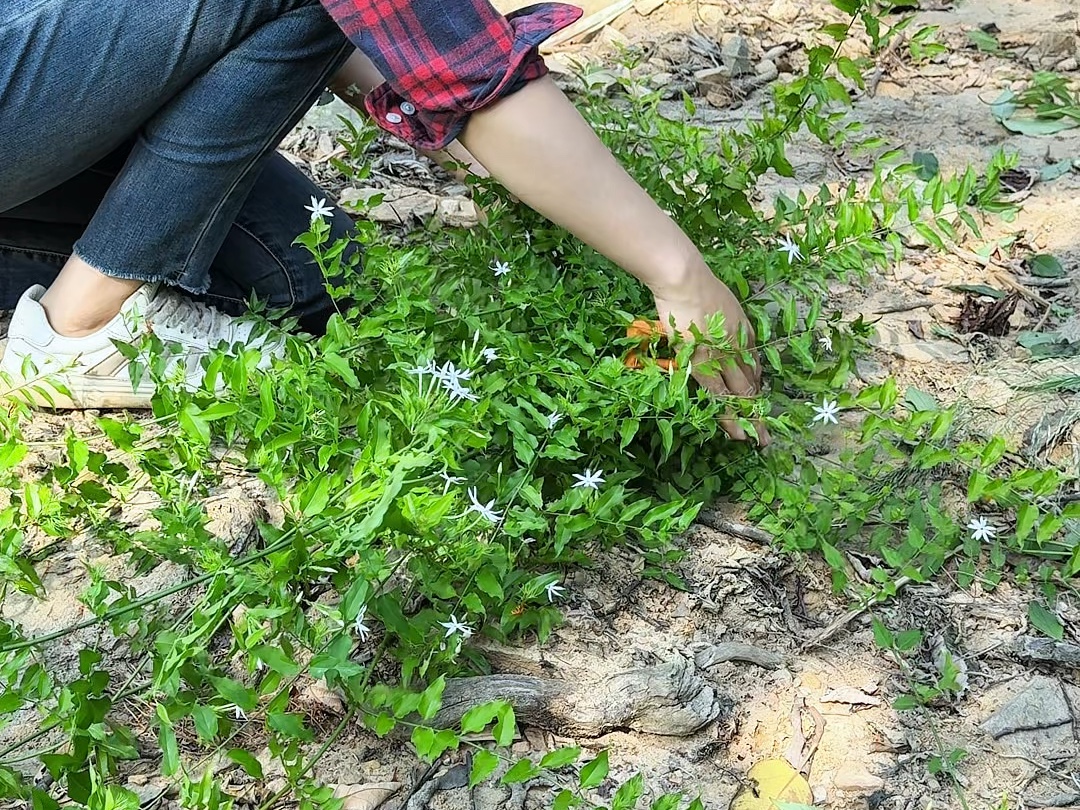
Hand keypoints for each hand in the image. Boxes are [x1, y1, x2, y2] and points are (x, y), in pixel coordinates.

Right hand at [652, 270, 769, 444]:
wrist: (686, 281)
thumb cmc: (697, 286)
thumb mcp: (722, 303)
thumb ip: (727, 321)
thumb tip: (724, 336)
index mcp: (744, 331)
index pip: (754, 364)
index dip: (756, 384)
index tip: (757, 399)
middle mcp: (740, 347)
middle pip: (752, 383)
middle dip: (760, 409)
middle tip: (767, 433)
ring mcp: (724, 357)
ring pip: (741, 394)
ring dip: (749, 418)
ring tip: (756, 440)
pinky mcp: (705, 363)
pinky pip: (720, 395)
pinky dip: (728, 413)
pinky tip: (735, 428)